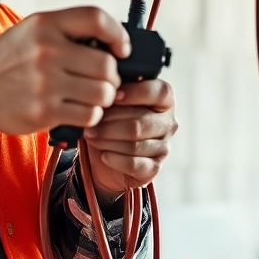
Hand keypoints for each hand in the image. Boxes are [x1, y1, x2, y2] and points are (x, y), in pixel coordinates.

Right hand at [0, 6, 129, 142]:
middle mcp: (46, 51)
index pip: (96, 19)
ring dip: (104, 97)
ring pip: (102, 93)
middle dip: (113, 76)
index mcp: (46, 24)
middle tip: (105, 80)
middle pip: (106, 64)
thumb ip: (69, 31)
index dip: (118, 34)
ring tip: (93, 96)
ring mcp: (46, 83)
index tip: (122, 49)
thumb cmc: (9, 60)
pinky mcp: (44, 112)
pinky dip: (91, 115)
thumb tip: (113, 44)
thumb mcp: (33, 30)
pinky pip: (88, 115)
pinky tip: (80, 109)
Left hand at [82, 79, 176, 201]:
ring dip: (108, 141)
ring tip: (91, 137)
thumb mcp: (113, 102)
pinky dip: (115, 159)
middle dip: (110, 123)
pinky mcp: (155, 168)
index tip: (111, 96)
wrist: (107, 155)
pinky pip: (134, 164)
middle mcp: (169, 123)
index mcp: (165, 99)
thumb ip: (116, 92)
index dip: (134, 93)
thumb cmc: (112, 120)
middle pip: (140, 122)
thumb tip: (109, 90)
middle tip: (89, 124)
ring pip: (135, 144)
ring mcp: (164, 147)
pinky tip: (104, 155)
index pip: (158, 92)